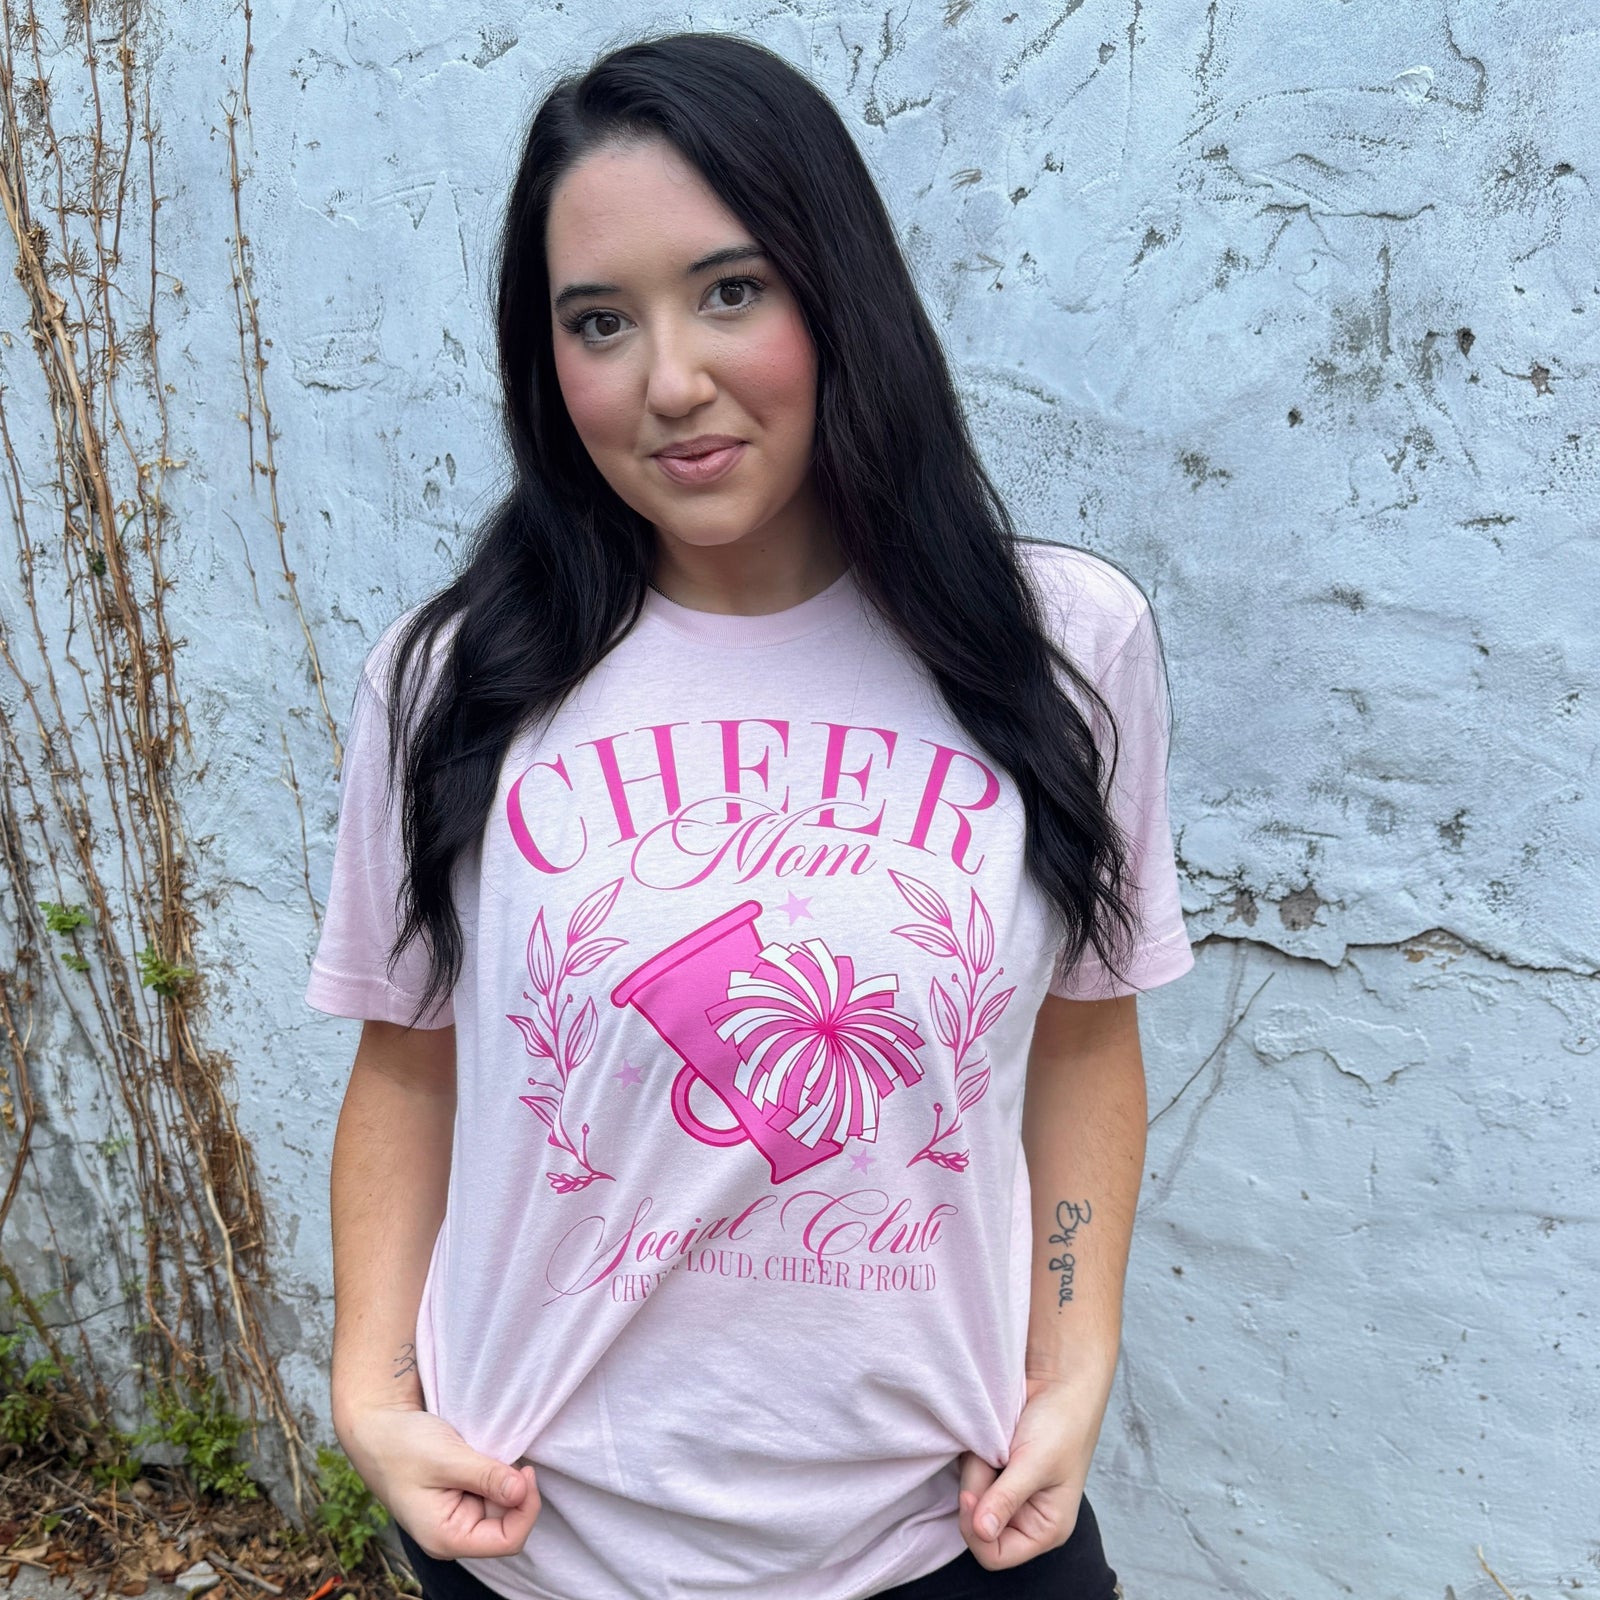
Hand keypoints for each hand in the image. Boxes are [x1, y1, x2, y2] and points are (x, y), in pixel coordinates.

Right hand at [339, 1403, 540, 1560]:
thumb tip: (523, 1491)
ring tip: (490, 1454)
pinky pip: (491, 1493)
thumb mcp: (447, 1458)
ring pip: (503, 1506)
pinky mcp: (459, 1499)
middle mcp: (454, 1534)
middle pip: (509, 1523)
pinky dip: (496, 1475)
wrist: (377, 1429)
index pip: (508, 1540)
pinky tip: (486, 1456)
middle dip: (516, 1491)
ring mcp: (457, 1517)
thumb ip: (486, 1477)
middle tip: (509, 1456)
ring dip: (505, 1481)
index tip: (526, 1470)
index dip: (526, 1508)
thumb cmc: (402, 1446)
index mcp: (447, 1538)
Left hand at [956, 1373, 1105, 1569]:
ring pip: (970, 1495)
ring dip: (975, 1467)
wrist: (1059, 1378)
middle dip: (976, 1489)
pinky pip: (969, 1472)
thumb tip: (981, 1531)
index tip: (969, 1492)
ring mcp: (1008, 1492)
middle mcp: (1025, 1516)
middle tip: (992, 1457)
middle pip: (978, 1524)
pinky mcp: (996, 1468)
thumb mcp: (1035, 1463)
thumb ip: (1006, 1498)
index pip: (995, 1555)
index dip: (976, 1529)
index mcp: (1044, 1528)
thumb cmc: (1061, 1422)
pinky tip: (989, 1438)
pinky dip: (973, 1456)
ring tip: (997, 1442)